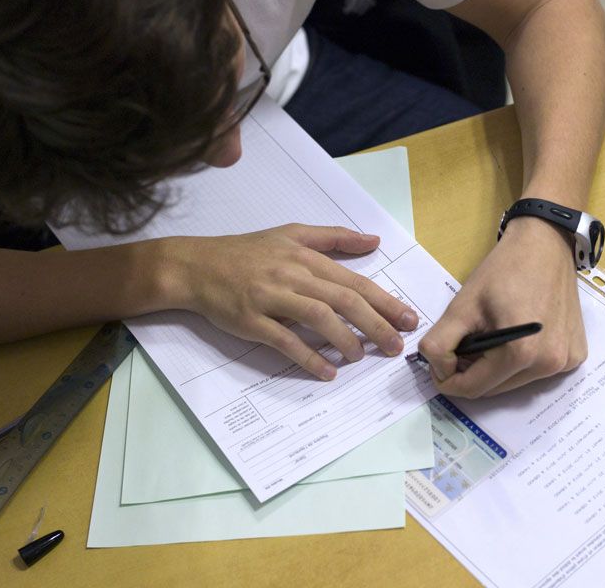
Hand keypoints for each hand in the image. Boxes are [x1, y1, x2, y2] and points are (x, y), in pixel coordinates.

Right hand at [156, 224, 418, 379]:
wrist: (196, 265)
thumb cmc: (246, 252)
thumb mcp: (291, 233)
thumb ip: (334, 237)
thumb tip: (374, 240)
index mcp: (306, 257)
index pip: (354, 281)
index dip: (385, 302)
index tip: (408, 320)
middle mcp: (292, 275)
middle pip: (343, 300)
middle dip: (375, 324)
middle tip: (395, 346)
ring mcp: (271, 298)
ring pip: (318, 317)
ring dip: (345, 340)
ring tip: (361, 357)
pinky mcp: (251, 320)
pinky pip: (285, 341)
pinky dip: (309, 357)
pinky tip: (327, 371)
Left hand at [418, 217, 586, 397]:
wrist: (546, 244)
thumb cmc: (505, 270)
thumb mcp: (462, 305)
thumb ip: (440, 343)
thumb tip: (438, 370)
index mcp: (522, 354)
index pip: (474, 389)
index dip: (448, 380)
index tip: (439, 364)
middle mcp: (549, 364)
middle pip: (495, 389)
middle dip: (472, 372)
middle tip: (462, 345)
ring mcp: (567, 362)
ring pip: (515, 382)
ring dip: (495, 368)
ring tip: (490, 335)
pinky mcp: (576, 355)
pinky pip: (538, 371)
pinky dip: (520, 362)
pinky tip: (516, 335)